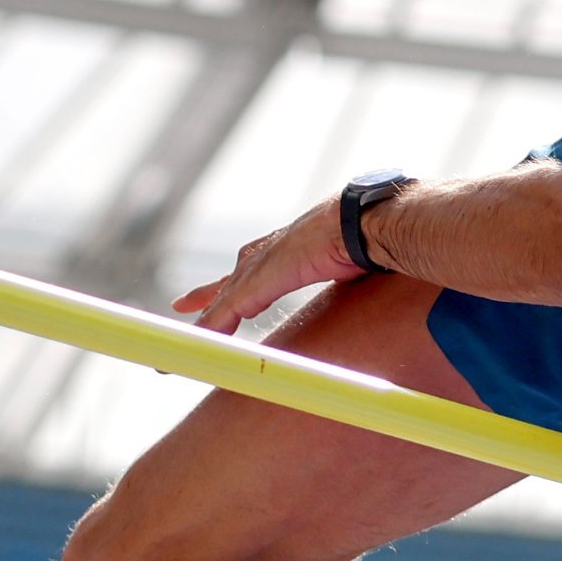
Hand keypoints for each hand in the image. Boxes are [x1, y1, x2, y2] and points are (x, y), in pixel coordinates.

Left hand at [175, 200, 359, 334]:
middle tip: (183, 303)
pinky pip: (229, 307)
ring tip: (189, 334)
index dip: (244, 278)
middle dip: (209, 293)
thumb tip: (378, 272)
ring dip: (209, 317)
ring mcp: (263, 264)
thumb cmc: (371, 234)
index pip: (258, 264)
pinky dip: (215, 323)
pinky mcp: (259, 280)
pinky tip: (205, 338)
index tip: (233, 291)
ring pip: (226, 296)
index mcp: (294, 246)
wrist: (365, 222)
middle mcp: (273, 252)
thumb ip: (350, 266)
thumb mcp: (354, 257)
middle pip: (232, 278)